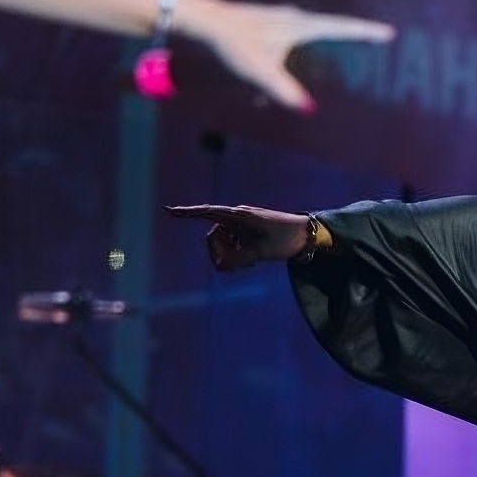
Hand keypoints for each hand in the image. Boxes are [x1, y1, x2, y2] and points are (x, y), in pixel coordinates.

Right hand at [165, 204, 309, 271]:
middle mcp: (237, 217)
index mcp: (238, 216)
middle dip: (220, 253)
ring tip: (252, 261)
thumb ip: (237, 260)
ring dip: (232, 255)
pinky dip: (238, 254)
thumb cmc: (285, 239)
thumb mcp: (260, 253)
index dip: (186, 213)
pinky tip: (253, 259)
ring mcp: (242, 225)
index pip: (206, 213)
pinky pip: (232, 245)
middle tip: (243, 262)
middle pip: (212, 238)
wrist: (308, 234)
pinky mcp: (248, 232)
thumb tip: (221, 265)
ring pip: (222, 244)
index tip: (168, 211)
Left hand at [179, 0, 394, 111]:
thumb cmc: (235, 42)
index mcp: (301, 26)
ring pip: (315, 28)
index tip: (390, 32)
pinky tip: (300, 52)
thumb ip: (284, 89)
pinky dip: (312, 40)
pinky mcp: (272, 21)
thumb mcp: (260, 70)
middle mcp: (296, 18)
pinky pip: (301, 32)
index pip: (342, 28)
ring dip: (333, 35)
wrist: (205, 20)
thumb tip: (308, 108)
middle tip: (377, 38)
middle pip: (333, 25)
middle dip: (355, 32)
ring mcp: (283, 17)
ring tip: (349, 43)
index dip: (366, 32)